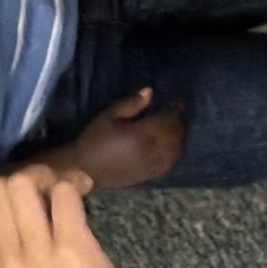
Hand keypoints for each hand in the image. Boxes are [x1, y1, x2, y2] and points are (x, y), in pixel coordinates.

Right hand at [0, 149, 151, 267]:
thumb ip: (8, 254)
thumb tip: (20, 204)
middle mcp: (7, 262)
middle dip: (26, 177)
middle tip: (51, 188)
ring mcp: (36, 254)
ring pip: (25, 183)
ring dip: (50, 176)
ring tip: (70, 190)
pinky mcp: (72, 247)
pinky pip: (64, 193)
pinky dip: (75, 184)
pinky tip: (86, 194)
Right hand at [27, 88, 187, 193]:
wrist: (85, 168)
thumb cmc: (95, 138)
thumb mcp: (110, 115)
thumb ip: (132, 104)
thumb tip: (151, 91)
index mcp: (142, 133)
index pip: (169, 120)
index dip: (177, 110)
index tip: (178, 102)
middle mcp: (152, 150)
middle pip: (176, 135)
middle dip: (181, 122)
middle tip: (179, 112)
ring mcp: (152, 165)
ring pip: (176, 150)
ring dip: (181, 137)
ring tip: (177, 127)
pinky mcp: (150, 175)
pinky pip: (170, 164)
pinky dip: (175, 153)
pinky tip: (172, 146)